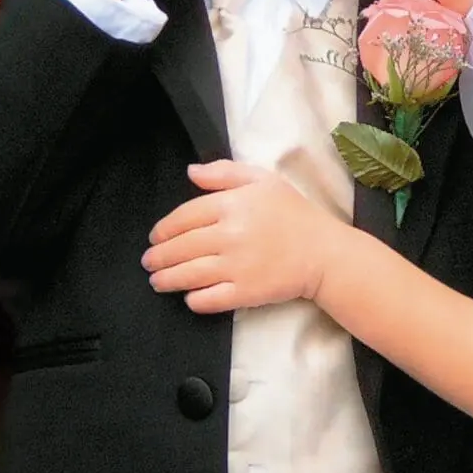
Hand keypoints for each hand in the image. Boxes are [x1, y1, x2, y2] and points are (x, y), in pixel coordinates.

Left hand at [142, 161, 340, 312]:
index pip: (184, 216)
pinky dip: (193, 299)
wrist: (323, 252)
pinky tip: (189, 297)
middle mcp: (229, 235)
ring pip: (188, 275)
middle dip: (159, 257)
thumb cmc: (293, 213)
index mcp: (232, 204)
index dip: (164, 228)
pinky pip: (208, 299)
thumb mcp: (263, 180)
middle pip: (181, 247)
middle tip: (149, 262)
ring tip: (157, 281)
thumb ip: (224, 172)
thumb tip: (191, 172)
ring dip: (167, 279)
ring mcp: (236, 266)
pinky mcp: (245, 293)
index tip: (155, 237)